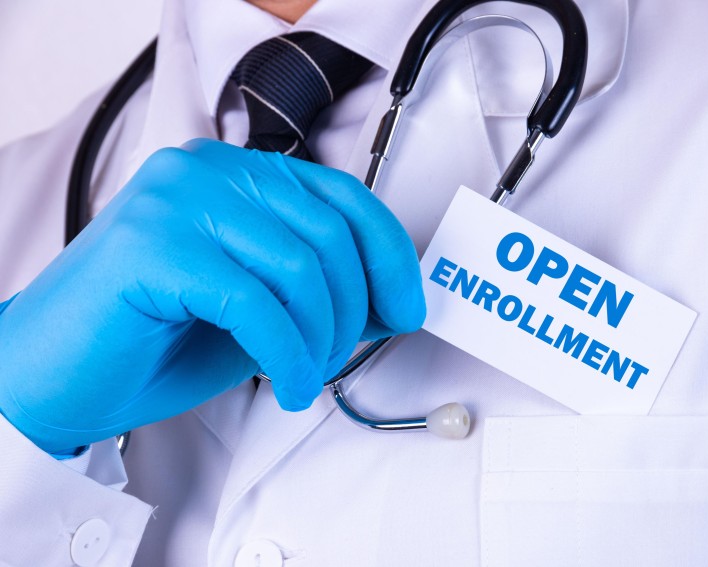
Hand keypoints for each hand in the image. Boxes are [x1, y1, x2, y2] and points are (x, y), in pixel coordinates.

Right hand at [0, 139, 424, 454]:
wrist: (51, 372)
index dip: (388, 255)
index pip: (342, 196)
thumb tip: (394, 298)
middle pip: (328, 233)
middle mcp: (207, 172)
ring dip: (320, 338)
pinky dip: (286, 355)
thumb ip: (321, 292)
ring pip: (298, 267)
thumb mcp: (261, 311)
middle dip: (354, 310)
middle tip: (339, 359)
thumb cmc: (154, 340)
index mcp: (235, 174)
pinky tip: (284, 385)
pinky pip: (255, 303)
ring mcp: (176, 201)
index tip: (406, 307)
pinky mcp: (152, 246)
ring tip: (304, 377)